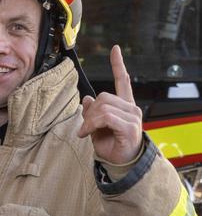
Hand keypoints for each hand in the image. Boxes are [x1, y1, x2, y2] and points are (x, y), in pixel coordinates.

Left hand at [77, 45, 142, 164]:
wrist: (121, 165)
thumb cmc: (111, 147)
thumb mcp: (96, 128)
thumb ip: (92, 113)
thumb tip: (86, 98)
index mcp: (125, 106)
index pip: (122, 81)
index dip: (118, 65)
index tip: (114, 49)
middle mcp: (131, 109)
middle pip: (104, 96)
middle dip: (89, 111)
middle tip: (84, 127)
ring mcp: (132, 117)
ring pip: (103, 107)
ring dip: (89, 120)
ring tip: (85, 132)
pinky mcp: (129, 127)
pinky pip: (106, 117)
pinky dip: (92, 124)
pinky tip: (86, 133)